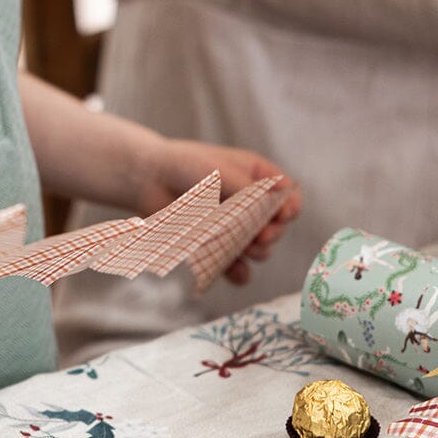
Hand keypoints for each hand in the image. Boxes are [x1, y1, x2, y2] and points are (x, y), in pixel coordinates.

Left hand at [142, 138, 301, 285]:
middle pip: (277, 226)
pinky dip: (239, 272)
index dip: (289, 207)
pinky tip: (236, 271)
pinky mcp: (218, 246)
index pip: (288, 194)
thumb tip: (275, 214)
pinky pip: (237, 268)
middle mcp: (250, 202)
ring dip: (255, 251)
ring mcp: (234, 225)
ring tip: (240, 246)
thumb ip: (250, 193)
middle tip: (258, 235)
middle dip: (270, 233)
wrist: (148, 180)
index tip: (281, 215)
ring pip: (260, 249)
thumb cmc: (185, 165)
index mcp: (256, 176)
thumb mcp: (222, 171)